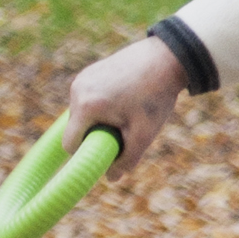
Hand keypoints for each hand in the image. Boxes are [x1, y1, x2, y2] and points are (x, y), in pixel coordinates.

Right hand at [63, 35, 187, 180]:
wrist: (168, 58)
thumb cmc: (156, 97)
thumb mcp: (144, 133)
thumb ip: (127, 159)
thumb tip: (112, 179)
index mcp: (85, 106)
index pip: (70, 144)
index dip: (87, 154)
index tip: (106, 153)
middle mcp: (76, 90)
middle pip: (77, 128)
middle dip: (97, 135)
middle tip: (126, 128)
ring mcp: (81, 79)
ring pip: (83, 114)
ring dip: (101, 119)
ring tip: (130, 110)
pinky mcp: (89, 72)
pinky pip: (88, 99)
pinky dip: (103, 105)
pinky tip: (127, 97)